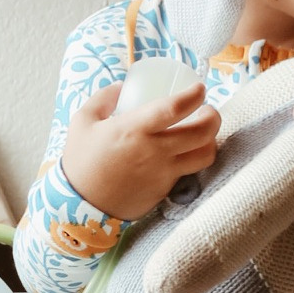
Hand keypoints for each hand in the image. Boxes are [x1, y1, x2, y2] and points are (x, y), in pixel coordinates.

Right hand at [60, 79, 217, 218]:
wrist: (80, 205)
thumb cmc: (80, 161)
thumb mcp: (83, 121)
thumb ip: (103, 98)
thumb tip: (121, 87)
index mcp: (135, 129)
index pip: (176, 107)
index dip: (195, 94)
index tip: (199, 88)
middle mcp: (155, 151)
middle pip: (203, 132)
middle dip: (214, 116)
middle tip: (207, 110)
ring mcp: (163, 173)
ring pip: (205, 156)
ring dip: (210, 141)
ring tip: (202, 134)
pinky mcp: (164, 189)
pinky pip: (189, 172)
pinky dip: (193, 159)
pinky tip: (185, 153)